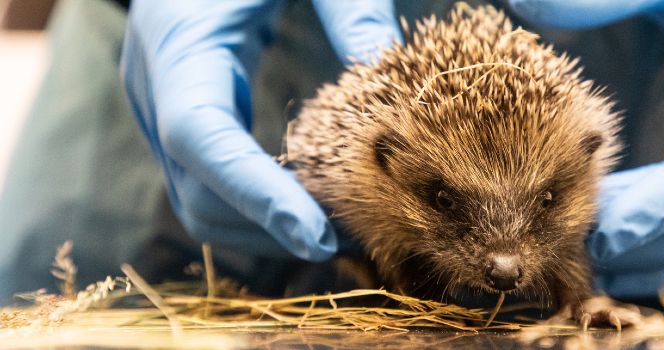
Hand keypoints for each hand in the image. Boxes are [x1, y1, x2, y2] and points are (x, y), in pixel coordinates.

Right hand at [121, 0, 399, 259]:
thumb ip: (350, 10)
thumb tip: (400, 71)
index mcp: (177, 38)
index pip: (199, 136)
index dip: (254, 193)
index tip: (315, 235)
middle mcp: (154, 83)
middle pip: (195, 189)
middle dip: (268, 226)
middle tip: (349, 241)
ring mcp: (159, 107)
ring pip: (197, 201)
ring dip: (263, 228)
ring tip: (338, 233)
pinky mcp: (178, 119)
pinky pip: (208, 184)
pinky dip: (256, 208)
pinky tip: (311, 206)